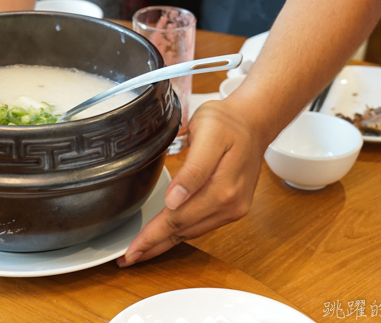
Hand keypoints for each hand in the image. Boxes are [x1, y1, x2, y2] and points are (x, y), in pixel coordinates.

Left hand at [116, 98, 266, 266]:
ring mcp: (233, 208)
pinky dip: (181, 234)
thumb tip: (175, 200)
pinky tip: (166, 237)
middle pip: (183, 230)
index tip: (132, 249)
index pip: (178, 218)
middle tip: (128, 258)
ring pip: (192, 232)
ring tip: (142, 251)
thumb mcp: (206, 132)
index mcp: (222, 187)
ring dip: (165, 243)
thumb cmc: (226, 122)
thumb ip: (192, 169)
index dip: (153, 235)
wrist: (253, 122)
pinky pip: (201, 226)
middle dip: (154, 245)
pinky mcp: (232, 208)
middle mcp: (230, 204)